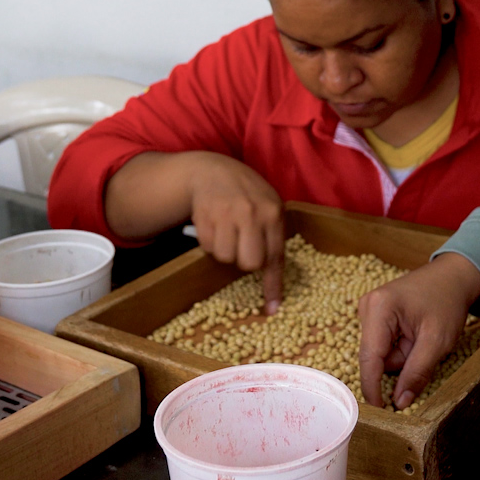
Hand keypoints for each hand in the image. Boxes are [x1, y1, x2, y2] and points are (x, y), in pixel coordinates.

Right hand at [183, 153, 287, 311]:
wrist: (213, 170)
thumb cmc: (247, 194)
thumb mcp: (268, 206)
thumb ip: (273, 237)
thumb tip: (274, 278)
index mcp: (273, 212)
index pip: (275, 256)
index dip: (273, 285)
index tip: (272, 308)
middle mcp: (251, 213)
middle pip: (249, 263)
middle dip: (244, 261)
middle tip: (241, 247)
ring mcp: (226, 214)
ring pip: (225, 257)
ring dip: (225, 251)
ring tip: (227, 231)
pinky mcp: (204, 216)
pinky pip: (208, 247)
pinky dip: (210, 242)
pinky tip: (214, 224)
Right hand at [357, 252, 479, 408]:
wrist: (453, 276)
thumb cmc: (447, 302)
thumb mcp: (437, 341)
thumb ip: (417, 372)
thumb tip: (399, 402)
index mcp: (379, 309)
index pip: (370, 359)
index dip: (373, 389)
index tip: (379, 413)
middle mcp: (367, 307)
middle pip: (376, 357)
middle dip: (400, 363)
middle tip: (424, 349)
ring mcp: (370, 310)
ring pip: (381, 354)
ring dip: (403, 356)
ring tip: (422, 337)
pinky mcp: (376, 315)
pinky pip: (384, 346)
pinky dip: (402, 348)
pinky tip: (415, 334)